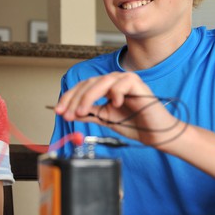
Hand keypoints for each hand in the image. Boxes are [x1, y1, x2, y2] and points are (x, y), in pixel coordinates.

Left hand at [55, 72, 182, 146]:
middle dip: (74, 99)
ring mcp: (125, 80)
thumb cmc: (134, 124)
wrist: (155, 134)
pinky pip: (121, 84)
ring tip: (82, 112)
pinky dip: (115, 93)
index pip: (82, 88)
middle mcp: (113, 81)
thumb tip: (70, 112)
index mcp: (105, 88)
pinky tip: (115, 105)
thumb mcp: (105, 119)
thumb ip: (89, 113)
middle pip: (88, 84)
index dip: (68, 98)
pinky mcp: (137, 83)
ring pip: (101, 82)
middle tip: (67, 113)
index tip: (58, 111)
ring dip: (88, 97)